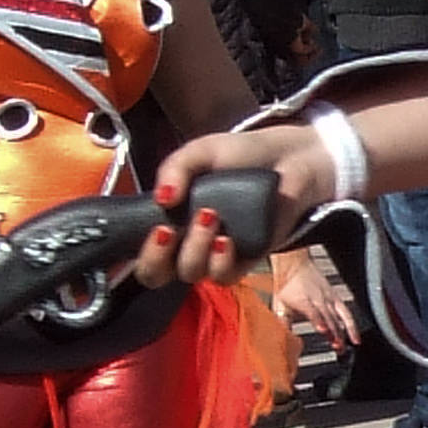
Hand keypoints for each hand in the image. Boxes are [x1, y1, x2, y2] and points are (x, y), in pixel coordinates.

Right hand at [135, 126, 335, 286]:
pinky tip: (227, 238)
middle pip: (157, 275)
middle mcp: (188, 240)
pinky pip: (224, 275)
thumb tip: (161, 198)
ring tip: (210, 216)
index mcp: (171, 218)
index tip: (155, 227)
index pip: (142, 250)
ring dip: (194, 249)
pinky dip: (220, 260)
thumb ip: (174, 167)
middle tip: (168, 230)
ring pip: (191, 273)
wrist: (286, 159)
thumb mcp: (200, 152)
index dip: (140, 251)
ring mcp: (216, 254)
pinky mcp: (245, 261)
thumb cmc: (241, 155)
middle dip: (157, 258)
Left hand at [271, 245, 359, 346]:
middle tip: (338, 347)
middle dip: (335, 331)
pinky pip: (347, 313)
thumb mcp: (279, 305)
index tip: (323, 330)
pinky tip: (354, 338)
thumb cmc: (286, 286)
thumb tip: (281, 338)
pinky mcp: (336, 298)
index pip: (313, 311)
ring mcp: (329, 298)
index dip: (319, 320)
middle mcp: (319, 298)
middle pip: (330, 316)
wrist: (295, 265)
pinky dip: (352, 326)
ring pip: (342, 315)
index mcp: (303, 300)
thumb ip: (282, 323)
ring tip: (351, 344)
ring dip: (347, 330)